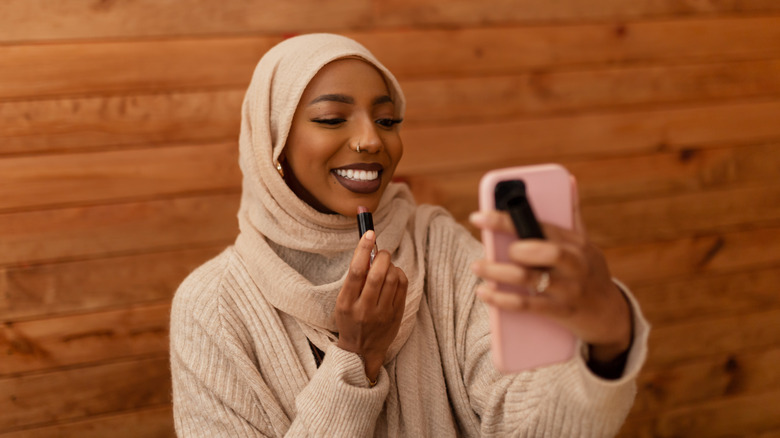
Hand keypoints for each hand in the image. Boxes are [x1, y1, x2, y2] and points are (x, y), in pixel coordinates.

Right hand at [335, 230, 407, 380]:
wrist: (361, 351)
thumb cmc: (350, 320)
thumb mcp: (343, 302)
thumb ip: (354, 280)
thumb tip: (368, 251)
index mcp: (346, 303)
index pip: (356, 271)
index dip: (363, 249)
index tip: (370, 233)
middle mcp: (364, 309)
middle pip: (378, 274)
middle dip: (382, 256)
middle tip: (381, 252)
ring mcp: (382, 314)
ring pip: (393, 279)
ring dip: (391, 266)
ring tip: (386, 267)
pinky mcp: (396, 316)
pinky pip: (403, 287)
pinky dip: (400, 275)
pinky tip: (394, 276)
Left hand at [469, 205, 631, 363]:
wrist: (610, 317)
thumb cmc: (589, 273)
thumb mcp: (586, 244)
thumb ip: (572, 214)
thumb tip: (567, 180)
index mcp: (577, 243)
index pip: (540, 225)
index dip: (508, 220)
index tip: (479, 216)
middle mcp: (576, 264)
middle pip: (543, 250)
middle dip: (512, 247)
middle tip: (488, 247)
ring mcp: (570, 289)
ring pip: (530, 278)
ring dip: (498, 272)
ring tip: (477, 266)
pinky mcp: (562, 312)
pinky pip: (528, 304)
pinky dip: (502, 299)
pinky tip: (484, 293)